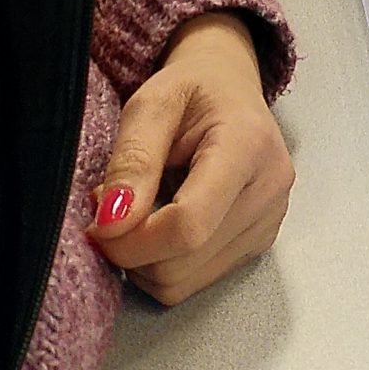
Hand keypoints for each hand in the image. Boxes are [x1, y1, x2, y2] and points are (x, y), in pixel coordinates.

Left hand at [88, 14, 292, 307]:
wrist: (230, 86)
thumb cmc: (192, 89)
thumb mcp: (151, 105)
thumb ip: (132, 162)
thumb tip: (111, 225)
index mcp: (248, 146)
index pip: (188, 226)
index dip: (131, 240)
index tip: (98, 221)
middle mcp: (269, 190)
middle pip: (182, 263)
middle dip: (132, 249)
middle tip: (115, 207)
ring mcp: (269, 221)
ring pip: (184, 283)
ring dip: (146, 260)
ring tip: (142, 211)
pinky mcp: (260, 242)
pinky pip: (196, 282)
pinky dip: (166, 263)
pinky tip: (165, 223)